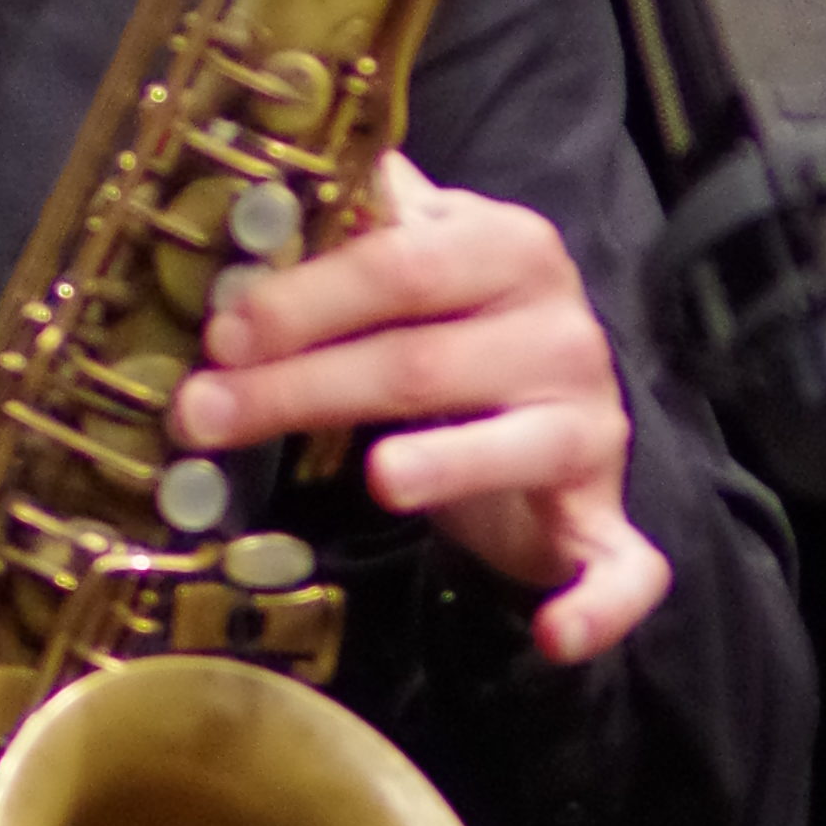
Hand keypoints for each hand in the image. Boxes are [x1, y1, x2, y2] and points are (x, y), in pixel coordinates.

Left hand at [171, 150, 672, 665]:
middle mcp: (560, 332)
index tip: (221, 333)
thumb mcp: (419, 267)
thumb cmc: (459, 334)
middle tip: (206, 416)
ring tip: (377, 479)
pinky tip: (555, 636)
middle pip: (424, 359)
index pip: (401, 263)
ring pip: (514, 446)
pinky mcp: (608, 518)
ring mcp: (590, 427)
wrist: (559, 414)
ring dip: (445, 465)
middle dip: (305, 387)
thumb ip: (359, 231)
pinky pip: (620, 568)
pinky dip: (597, 605)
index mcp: (509, 250)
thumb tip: (268, 189)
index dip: (307, 298)